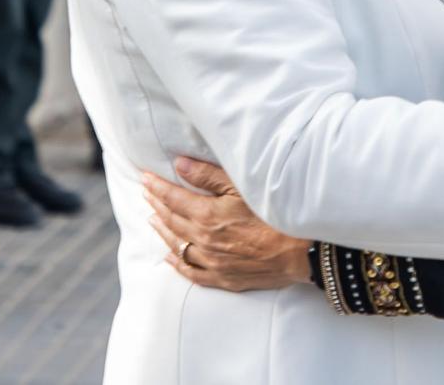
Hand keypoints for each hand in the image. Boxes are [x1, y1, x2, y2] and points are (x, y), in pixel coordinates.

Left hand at [142, 159, 311, 291]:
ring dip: (163, 231)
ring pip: (177, 246)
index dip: (157, 187)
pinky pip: (192, 272)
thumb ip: (208, 176)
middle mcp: (203, 240)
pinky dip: (177, 263)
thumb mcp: (241, 187)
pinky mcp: (223, 278)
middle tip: (146, 193)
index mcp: (207, 216)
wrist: (298, 251)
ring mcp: (212, 262)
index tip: (144, 177)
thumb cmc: (274, 214)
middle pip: (172, 221)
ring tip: (152, 219)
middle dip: (156, 204)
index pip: (173, 198)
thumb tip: (179, 164)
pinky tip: (168, 256)